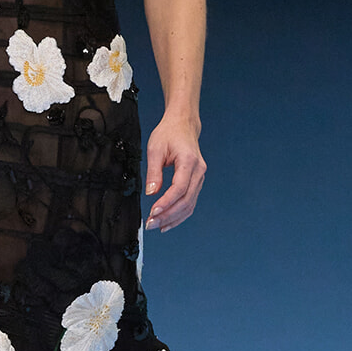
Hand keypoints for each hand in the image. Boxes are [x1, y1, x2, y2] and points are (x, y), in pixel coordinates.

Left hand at [144, 114, 205, 231]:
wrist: (183, 124)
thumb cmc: (169, 133)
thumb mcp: (155, 149)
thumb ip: (153, 172)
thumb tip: (151, 193)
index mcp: (189, 161)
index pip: (180, 188)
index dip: (167, 202)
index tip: (153, 212)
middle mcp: (199, 171)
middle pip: (186, 200)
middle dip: (168, 215)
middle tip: (151, 223)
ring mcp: (200, 177)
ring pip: (190, 204)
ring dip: (174, 218)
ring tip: (157, 226)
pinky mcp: (197, 181)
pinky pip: (190, 201)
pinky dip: (179, 213)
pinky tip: (167, 221)